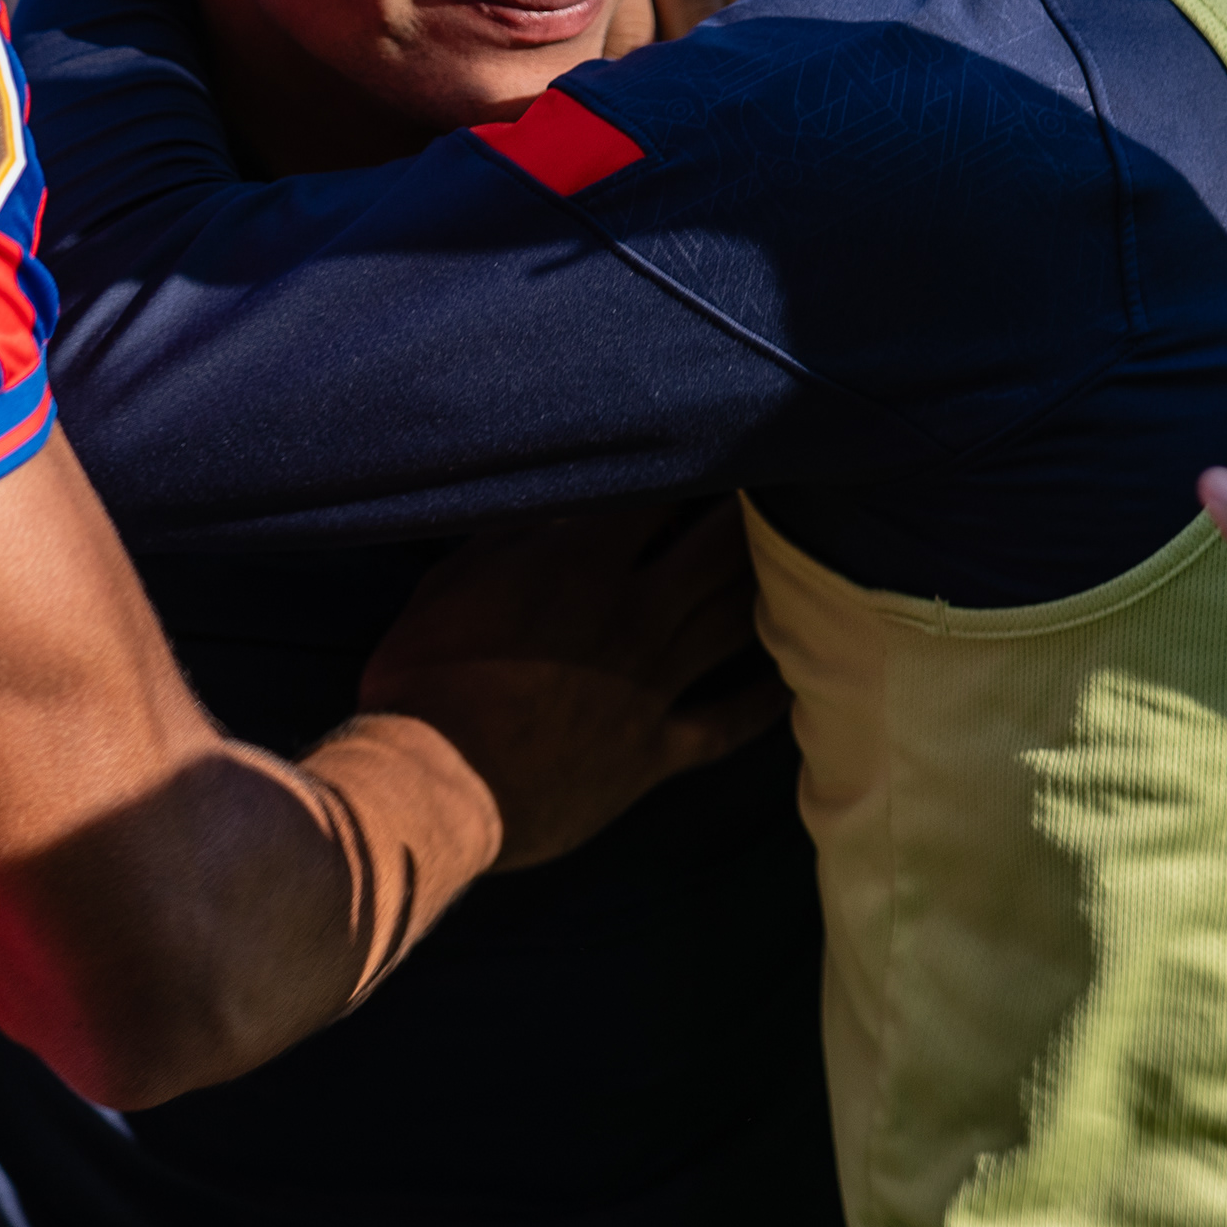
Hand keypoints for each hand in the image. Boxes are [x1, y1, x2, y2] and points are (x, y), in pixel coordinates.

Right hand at [358, 499, 783, 869]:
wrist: (431, 787)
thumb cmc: (424, 676)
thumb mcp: (455, 579)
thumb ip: (518, 533)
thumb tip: (566, 491)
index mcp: (585, 563)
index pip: (666, 491)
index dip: (700, 462)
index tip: (724, 439)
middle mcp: (636, 616)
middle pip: (723, 549)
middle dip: (756, 513)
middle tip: (787, 484)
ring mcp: (655, 686)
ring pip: (738, 622)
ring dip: (773, 586)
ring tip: (802, 556)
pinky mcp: (656, 752)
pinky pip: (730, 722)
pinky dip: (767, 697)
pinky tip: (796, 674)